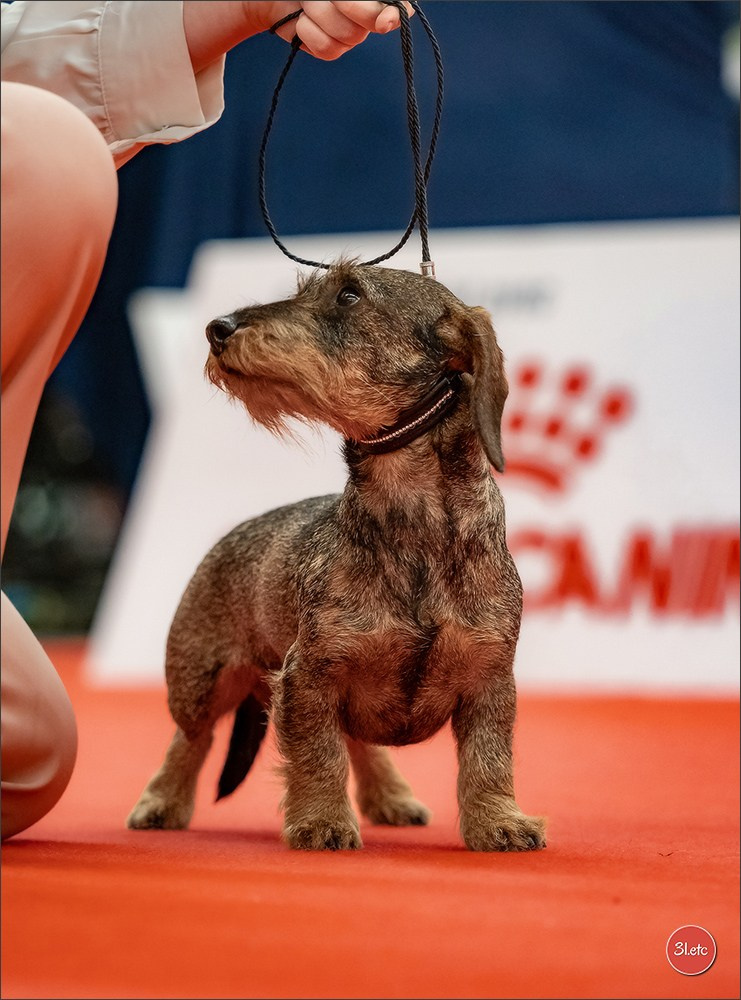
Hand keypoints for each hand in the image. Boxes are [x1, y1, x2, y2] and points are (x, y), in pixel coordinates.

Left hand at [255, 1, 414, 59]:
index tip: (384, 20)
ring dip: (320, 12)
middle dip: (348, 6)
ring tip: (308, 2)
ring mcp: (351, 35)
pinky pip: (327, 48)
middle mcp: (369, 15)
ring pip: (347, 35)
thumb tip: (379, 11)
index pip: (400, 7)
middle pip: (371, 21)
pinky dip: (308, 31)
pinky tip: (302, 21)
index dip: (395, 14)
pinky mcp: (332, 50)